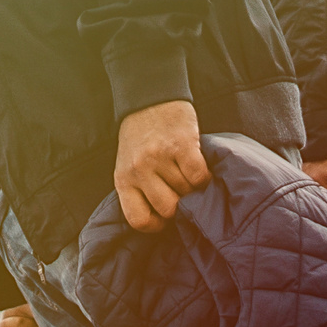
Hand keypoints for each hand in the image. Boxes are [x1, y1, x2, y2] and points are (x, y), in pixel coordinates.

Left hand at [113, 100, 208, 231]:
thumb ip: (138, 189)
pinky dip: (204, 178)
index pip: (138, 219)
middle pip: (167, 208)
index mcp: (123, 180)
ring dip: (192, 189)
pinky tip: (201, 172)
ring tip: (190, 179)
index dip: (155, 225)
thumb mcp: (127, 166)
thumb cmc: (139, 139)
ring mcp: (160, 158)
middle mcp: (140, 171)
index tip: (164, 220)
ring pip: (185, 191)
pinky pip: (198, 175)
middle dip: (179, 207)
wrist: (150, 100)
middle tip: (182, 196)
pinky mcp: (182, 145)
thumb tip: (162, 218)